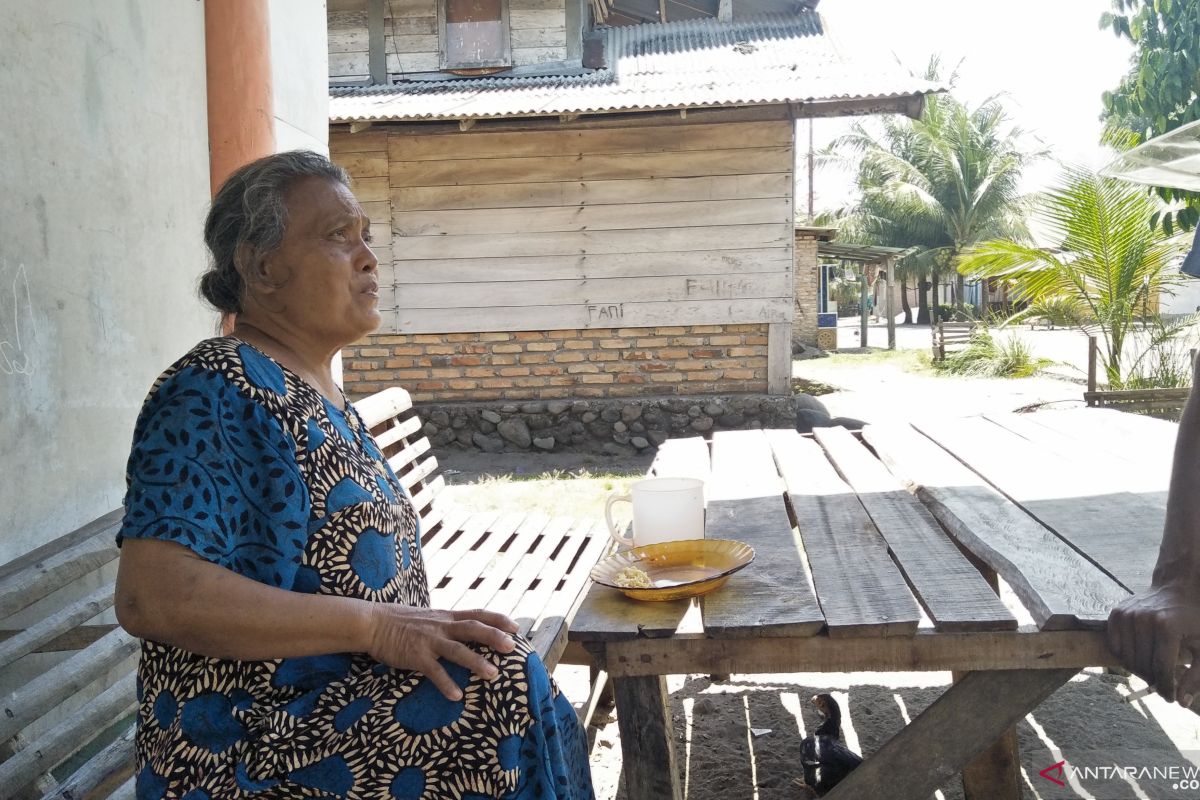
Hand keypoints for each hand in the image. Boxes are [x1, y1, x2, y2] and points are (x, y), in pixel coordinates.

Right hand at [365, 605, 519, 699]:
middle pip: (472, 628)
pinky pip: (433, 671)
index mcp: (446, 617)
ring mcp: (429, 641)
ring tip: (493, 674)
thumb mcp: (430, 617)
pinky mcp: (415, 656)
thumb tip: (467, 629)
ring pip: (457, 650)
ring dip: (476, 662)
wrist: (373, 622)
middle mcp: (441, 626)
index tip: (517, 627)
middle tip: (512, 648)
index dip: (498, 619)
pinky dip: (445, 683)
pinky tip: (456, 696)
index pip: (477, 614)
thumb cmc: (402, 622)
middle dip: (493, 637)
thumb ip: (448, 623)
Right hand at [1108, 581, 1199, 705]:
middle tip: (1163, 683)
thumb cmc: (1194, 620)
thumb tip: (1182, 703)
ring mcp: (1127, 615)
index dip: (1167, 688)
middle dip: (1154, 680)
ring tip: (1153, 670)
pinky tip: (1140, 655)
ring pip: (1127, 658)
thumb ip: (1195, 676)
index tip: (1171, 699)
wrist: (1177, 589)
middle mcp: (1143, 619)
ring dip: (1140, 670)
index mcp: (1168, 627)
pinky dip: (1126, 656)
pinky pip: (1115, 646)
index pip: (1162, 669)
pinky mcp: (1116, 613)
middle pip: (1143, 665)